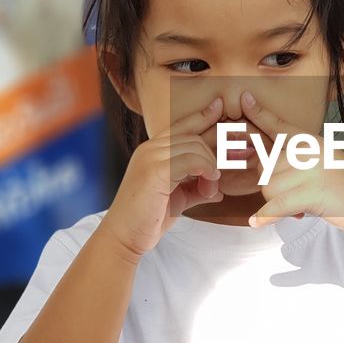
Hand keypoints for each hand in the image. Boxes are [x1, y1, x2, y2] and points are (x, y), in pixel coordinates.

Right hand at [102, 96, 225, 259]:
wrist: (124, 237)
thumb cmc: (148, 219)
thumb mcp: (177, 199)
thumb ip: (196, 189)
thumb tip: (219, 190)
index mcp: (151, 151)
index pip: (180, 126)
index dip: (201, 115)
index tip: (219, 105)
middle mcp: (149, 149)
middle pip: (193, 137)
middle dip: (213, 155)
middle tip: (217, 180)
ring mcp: (150, 157)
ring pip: (194, 146)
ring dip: (210, 167)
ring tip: (210, 189)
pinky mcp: (154, 171)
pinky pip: (191, 160)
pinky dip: (206, 170)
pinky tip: (209, 186)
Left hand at [240, 92, 343, 241]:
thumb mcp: (325, 163)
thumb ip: (298, 160)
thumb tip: (264, 168)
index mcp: (313, 141)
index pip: (280, 126)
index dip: (260, 114)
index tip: (246, 99)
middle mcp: (310, 151)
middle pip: (265, 167)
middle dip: (272, 187)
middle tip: (294, 197)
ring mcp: (311, 170)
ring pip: (268, 187)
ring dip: (276, 203)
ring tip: (301, 206)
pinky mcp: (311, 193)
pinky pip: (277, 205)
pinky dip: (266, 216)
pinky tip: (257, 222)